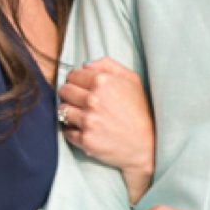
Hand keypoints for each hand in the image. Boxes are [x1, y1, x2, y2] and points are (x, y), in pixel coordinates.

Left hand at [57, 59, 154, 199]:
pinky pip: (66, 131)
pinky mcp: (85, 139)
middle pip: (64, 91)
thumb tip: (85, 65)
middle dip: (70, 95)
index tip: (82, 88)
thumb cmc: (141, 110)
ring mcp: (88, 121)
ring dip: (69, 113)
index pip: (73, 75)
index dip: (77, 81)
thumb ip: (108, 65)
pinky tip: (85, 130)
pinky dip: (73, 130)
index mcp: (102, 81)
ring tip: (82, 116)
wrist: (148, 144)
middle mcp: (93, 100)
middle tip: (80, 102)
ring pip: (62, 110)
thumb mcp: (132, 80)